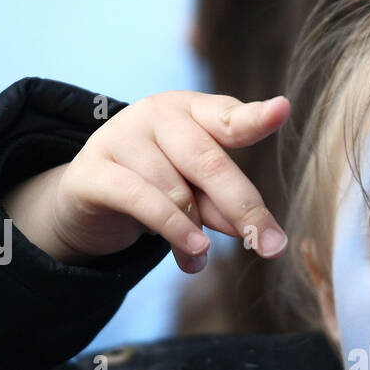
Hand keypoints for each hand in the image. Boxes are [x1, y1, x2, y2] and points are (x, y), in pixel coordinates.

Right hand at [2, 90, 290, 272]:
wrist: (88, 197)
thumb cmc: (156, 186)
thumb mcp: (196, 191)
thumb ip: (222, 203)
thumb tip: (250, 231)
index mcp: (191, 111)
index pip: (228, 115)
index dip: (255, 116)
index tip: (282, 110)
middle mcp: (156, 114)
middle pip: (209, 162)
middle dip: (244, 208)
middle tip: (270, 246)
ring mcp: (121, 136)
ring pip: (176, 191)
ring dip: (197, 233)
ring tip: (200, 259)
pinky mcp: (93, 170)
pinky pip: (141, 200)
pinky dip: (171, 229)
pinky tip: (192, 254)